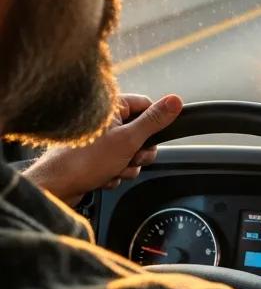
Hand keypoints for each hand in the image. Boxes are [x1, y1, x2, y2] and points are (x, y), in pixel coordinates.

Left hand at [25, 93, 183, 206]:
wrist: (57, 187)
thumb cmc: (85, 161)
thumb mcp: (129, 139)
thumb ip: (154, 120)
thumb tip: (175, 100)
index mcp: (111, 107)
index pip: (146, 106)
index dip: (153, 125)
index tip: (149, 139)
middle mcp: (104, 120)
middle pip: (142, 132)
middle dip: (139, 152)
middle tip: (130, 157)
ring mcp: (99, 138)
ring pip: (131, 151)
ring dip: (127, 165)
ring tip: (111, 169)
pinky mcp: (94, 155)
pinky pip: (118, 162)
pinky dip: (115, 172)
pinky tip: (102, 175)